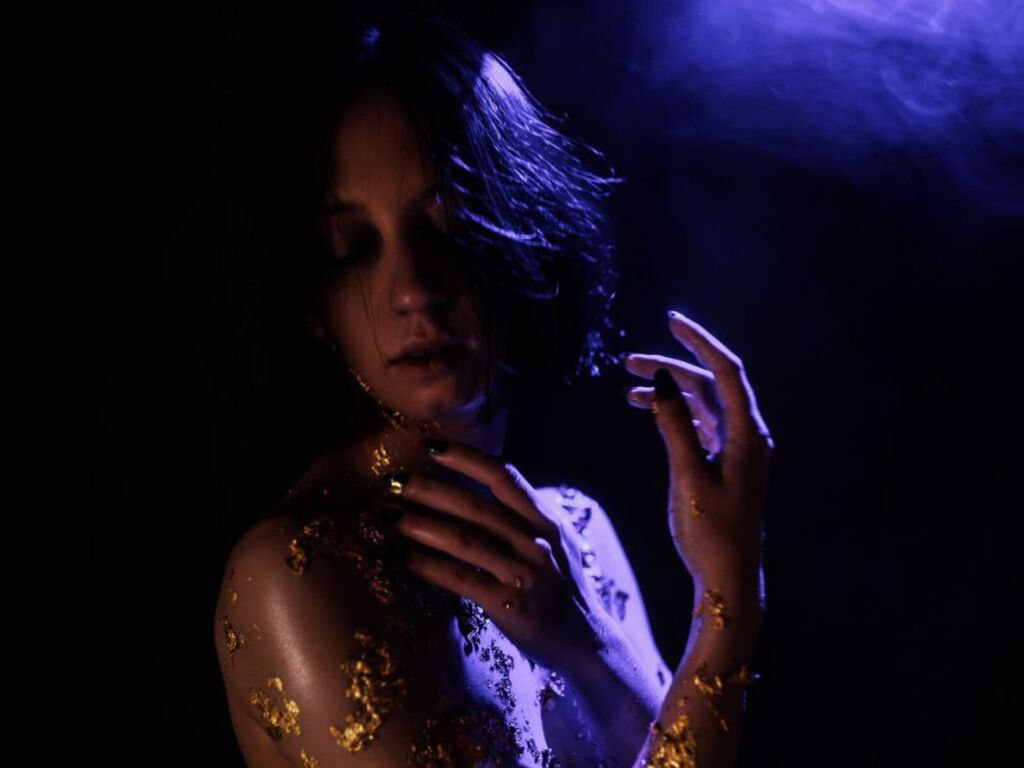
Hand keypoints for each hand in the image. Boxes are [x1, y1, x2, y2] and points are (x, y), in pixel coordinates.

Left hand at [388, 442, 615, 669]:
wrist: (589, 645)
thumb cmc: (563, 590)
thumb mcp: (556, 544)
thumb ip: (525, 518)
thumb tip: (481, 490)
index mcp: (547, 521)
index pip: (504, 477)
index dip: (467, 458)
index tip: (432, 446)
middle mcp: (537, 543)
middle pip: (475, 506)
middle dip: (429, 489)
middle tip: (393, 480)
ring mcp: (524, 575)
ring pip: (464, 540)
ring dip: (420, 524)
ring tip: (386, 516)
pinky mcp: (510, 608)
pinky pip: (461, 579)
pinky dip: (427, 565)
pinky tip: (401, 557)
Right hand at [624, 310, 774, 588]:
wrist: (728, 577)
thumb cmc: (711, 531)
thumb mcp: (689, 476)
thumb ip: (675, 426)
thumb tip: (663, 381)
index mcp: (747, 434)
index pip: (726, 371)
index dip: (699, 342)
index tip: (671, 321)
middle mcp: (746, 436)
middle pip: (709, 385)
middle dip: (671, 368)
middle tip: (629, 362)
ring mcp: (736, 451)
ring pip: (701, 406)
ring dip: (668, 394)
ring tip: (628, 390)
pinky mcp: (724, 466)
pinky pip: (698, 427)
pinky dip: (673, 416)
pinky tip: (649, 414)